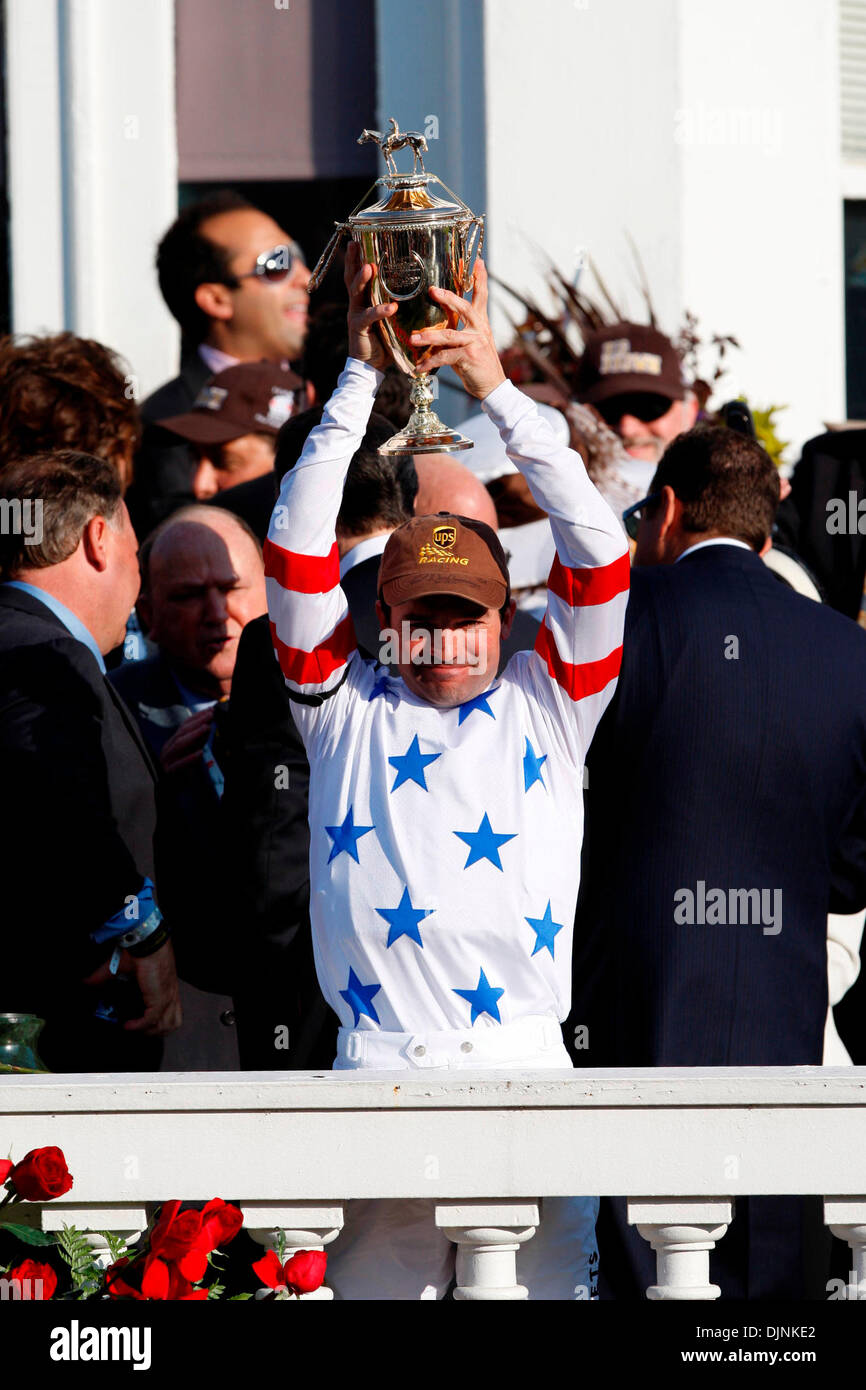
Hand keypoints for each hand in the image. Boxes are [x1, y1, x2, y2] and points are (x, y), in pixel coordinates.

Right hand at [81, 942, 181, 1035]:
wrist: (146, 942)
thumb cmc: (138, 951)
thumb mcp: (120, 968)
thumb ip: (103, 977)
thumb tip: (86, 982)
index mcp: (165, 988)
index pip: (171, 1011)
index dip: (159, 1022)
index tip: (141, 1025)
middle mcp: (169, 994)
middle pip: (172, 1022)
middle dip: (156, 1031)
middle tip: (139, 1031)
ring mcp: (167, 997)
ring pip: (167, 1025)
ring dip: (150, 1031)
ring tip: (134, 1029)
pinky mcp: (160, 998)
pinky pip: (152, 1019)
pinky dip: (139, 1026)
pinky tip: (128, 1025)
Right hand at [159, 707, 213, 774]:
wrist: (168, 789)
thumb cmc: (181, 770)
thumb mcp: (191, 751)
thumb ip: (198, 741)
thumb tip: (208, 726)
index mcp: (172, 742)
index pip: (184, 725)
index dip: (197, 717)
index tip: (210, 710)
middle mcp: (168, 748)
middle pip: (182, 732)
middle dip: (198, 722)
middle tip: (211, 715)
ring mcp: (166, 759)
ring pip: (179, 745)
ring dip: (194, 735)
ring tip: (206, 728)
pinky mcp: (168, 772)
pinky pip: (179, 764)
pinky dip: (189, 758)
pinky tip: (200, 753)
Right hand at [345, 240, 395, 372]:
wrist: (372, 366)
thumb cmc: (385, 340)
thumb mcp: (394, 318)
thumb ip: (403, 304)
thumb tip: (426, 290)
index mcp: (364, 299)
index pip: (358, 274)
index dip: (358, 257)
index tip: (359, 239)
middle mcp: (357, 303)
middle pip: (351, 277)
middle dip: (353, 260)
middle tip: (355, 243)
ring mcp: (356, 314)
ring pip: (355, 292)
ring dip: (362, 279)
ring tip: (369, 268)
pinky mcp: (359, 328)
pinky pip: (369, 317)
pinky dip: (380, 311)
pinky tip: (391, 307)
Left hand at [408, 258, 505, 400]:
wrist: (492, 387)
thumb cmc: (478, 366)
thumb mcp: (470, 345)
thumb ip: (457, 334)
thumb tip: (436, 330)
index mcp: (481, 323)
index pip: (481, 297)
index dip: (480, 279)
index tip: (478, 261)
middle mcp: (480, 329)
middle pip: (463, 307)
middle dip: (447, 298)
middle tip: (432, 290)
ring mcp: (475, 342)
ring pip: (448, 335)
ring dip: (428, 338)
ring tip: (413, 339)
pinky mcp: (469, 357)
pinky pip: (444, 357)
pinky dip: (429, 362)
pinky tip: (419, 367)